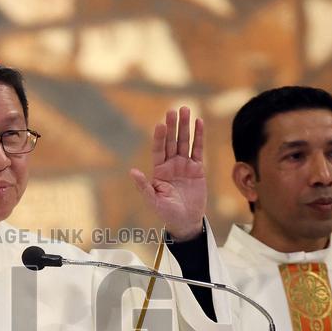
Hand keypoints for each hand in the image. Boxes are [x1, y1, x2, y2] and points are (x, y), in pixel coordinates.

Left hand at [129, 106, 206, 240]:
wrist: (185, 221)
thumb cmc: (167, 213)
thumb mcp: (153, 201)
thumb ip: (144, 186)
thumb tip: (133, 171)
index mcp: (159, 171)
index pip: (159, 150)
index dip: (160, 138)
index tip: (160, 124)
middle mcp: (171, 165)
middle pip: (172, 141)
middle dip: (173, 126)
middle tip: (174, 109)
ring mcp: (184, 165)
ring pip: (185, 142)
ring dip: (186, 126)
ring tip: (186, 109)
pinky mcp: (197, 169)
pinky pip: (198, 150)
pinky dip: (199, 136)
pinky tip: (199, 122)